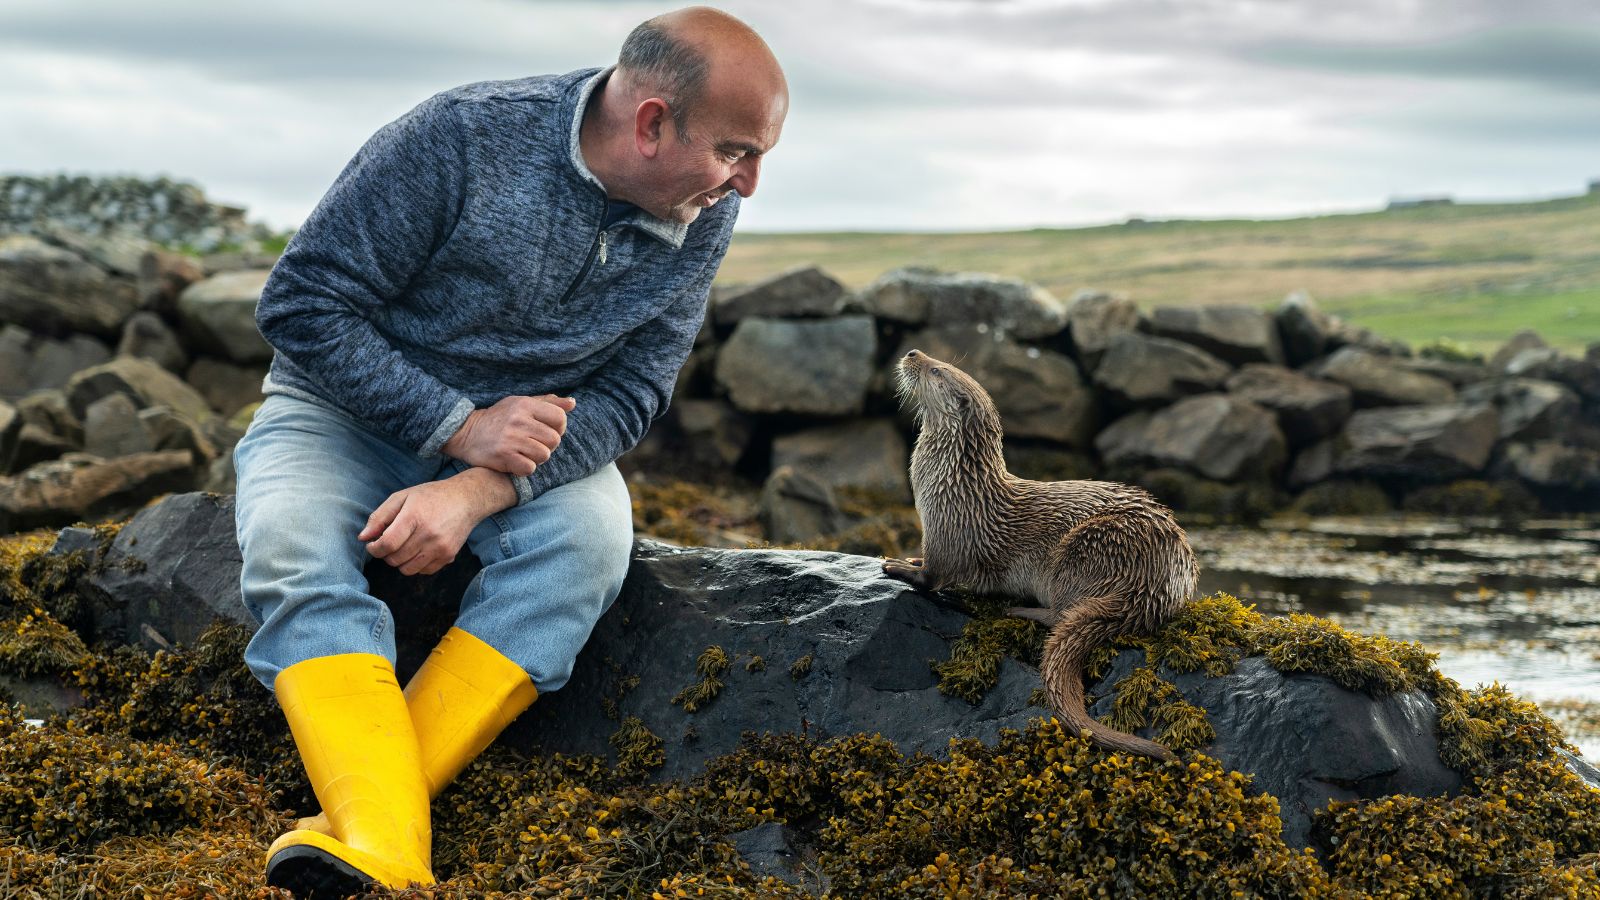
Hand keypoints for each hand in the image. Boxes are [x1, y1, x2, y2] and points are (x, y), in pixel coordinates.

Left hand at [360, 470, 514, 575]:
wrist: (467, 499)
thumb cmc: (431, 496)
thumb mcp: (402, 497)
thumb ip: (380, 516)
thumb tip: (363, 537)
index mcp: (414, 517)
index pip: (387, 544)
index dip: (374, 548)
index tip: (372, 544)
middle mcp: (429, 535)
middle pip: (395, 559)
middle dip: (386, 554)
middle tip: (389, 543)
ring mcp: (440, 548)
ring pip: (407, 569)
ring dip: (400, 561)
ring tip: (403, 547)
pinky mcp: (448, 556)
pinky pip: (423, 571)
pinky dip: (416, 564)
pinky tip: (418, 550)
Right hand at [443, 394, 576, 475]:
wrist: (466, 432)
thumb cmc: (499, 418)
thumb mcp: (521, 403)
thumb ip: (548, 403)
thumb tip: (572, 403)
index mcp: (525, 405)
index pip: (560, 418)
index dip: (559, 427)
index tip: (547, 431)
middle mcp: (519, 420)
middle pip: (554, 440)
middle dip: (547, 445)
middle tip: (534, 444)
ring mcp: (511, 439)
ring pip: (544, 455)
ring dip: (537, 458)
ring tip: (525, 452)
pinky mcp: (503, 456)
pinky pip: (530, 468)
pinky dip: (525, 468)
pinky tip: (516, 461)